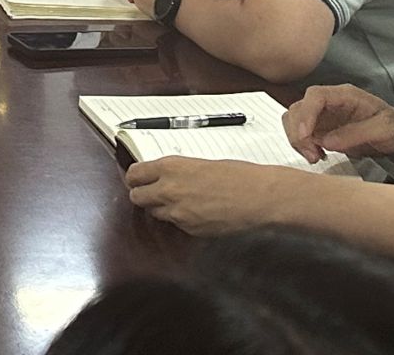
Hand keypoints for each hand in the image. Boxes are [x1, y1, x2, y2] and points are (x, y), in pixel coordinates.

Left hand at [125, 157, 291, 235]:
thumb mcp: (200, 163)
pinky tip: (195, 212)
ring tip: (177, 202)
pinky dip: (180, 220)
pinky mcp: (190, 230)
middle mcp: (168, 189)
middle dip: (142, 195)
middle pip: (136, 197)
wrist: (259, 197)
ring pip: (154, 213)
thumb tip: (162, 176)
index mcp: (170, 167)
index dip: (135, 177)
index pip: (134, 174)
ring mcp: (178, 213)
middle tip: (151, 193)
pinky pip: (176, 225)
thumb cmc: (237, 175)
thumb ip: (176, 171)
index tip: (137, 178)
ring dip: (160, 208)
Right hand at [283, 83, 393, 162]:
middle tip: (313, 155)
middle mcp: (330, 102)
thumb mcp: (385, 129)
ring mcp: (323, 115)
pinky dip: (302, 145)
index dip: (306, 114)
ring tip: (315, 157)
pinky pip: (301, 133)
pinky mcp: (321, 128)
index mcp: (345, 95)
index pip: (316, 95)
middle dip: (298, 132)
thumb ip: (357, 133)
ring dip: (298, 139)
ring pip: (294, 120)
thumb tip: (327, 142)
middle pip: (299, 107)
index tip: (305, 136)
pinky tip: (317, 155)